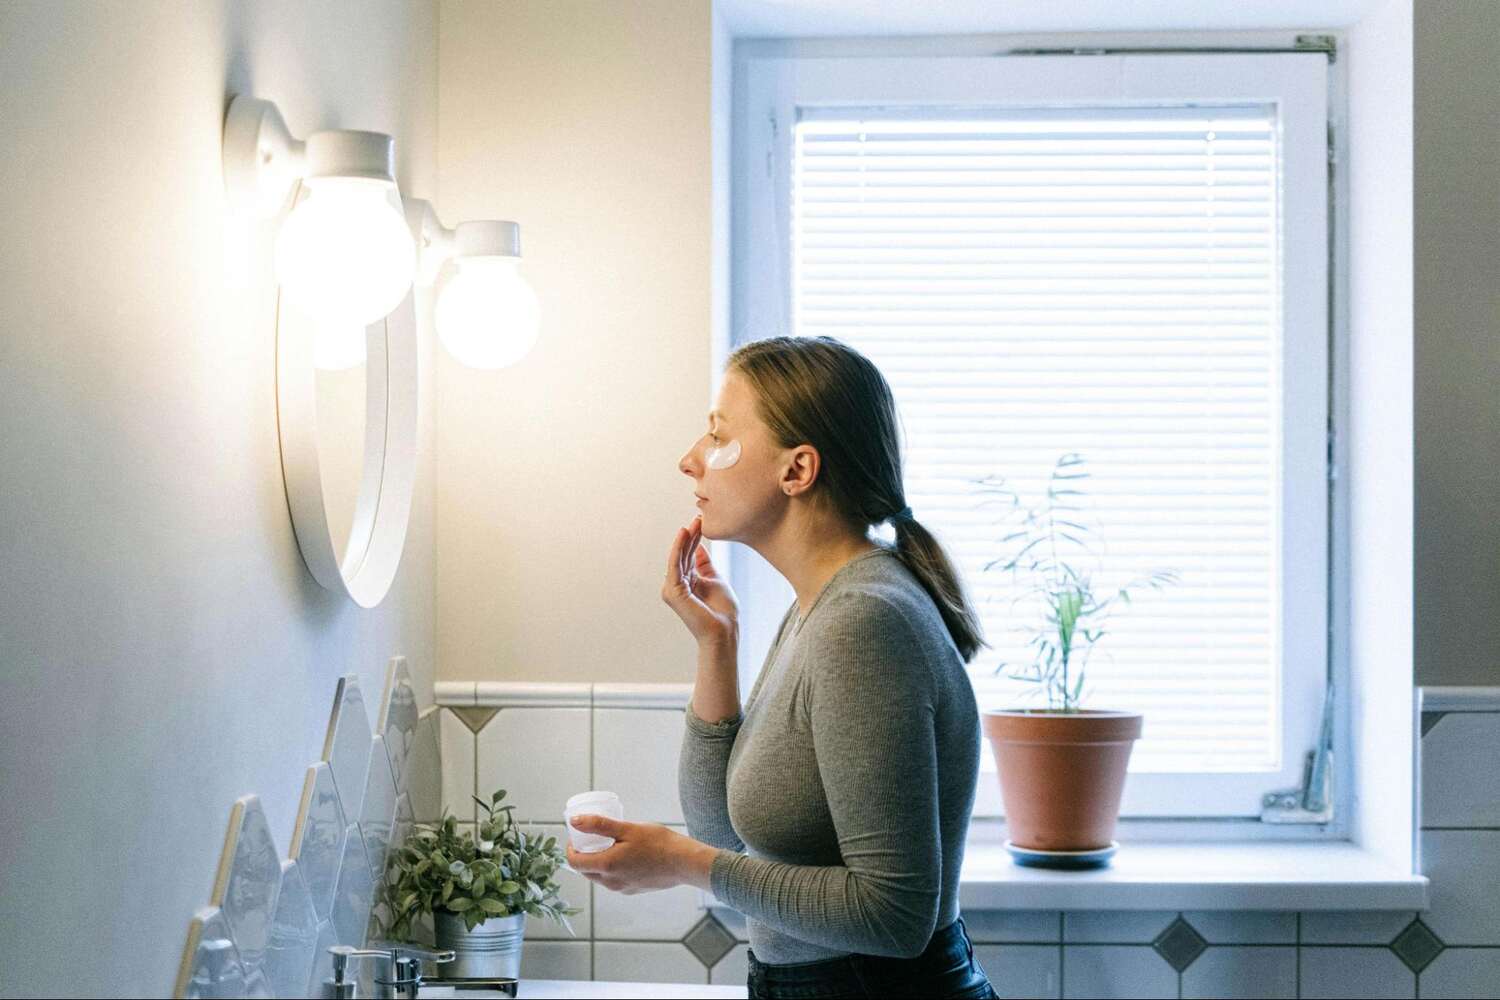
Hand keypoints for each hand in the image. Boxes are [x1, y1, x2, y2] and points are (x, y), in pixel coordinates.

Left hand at [565, 814, 716, 893]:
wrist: (684, 863)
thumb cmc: (658, 843)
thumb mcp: (628, 829)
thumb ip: (599, 825)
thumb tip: (574, 821)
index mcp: (607, 866)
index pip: (575, 863)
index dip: (570, 849)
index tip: (576, 835)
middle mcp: (611, 882)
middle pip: (585, 871)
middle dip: (582, 855)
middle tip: (590, 837)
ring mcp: (622, 888)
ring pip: (599, 877)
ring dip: (597, 862)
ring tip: (608, 844)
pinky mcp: (633, 890)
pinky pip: (613, 880)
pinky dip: (611, 869)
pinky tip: (624, 855)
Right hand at [661, 514, 738, 646]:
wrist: (724, 631)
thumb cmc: (723, 611)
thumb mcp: (715, 579)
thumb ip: (705, 563)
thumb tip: (699, 546)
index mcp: (688, 581)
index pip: (689, 554)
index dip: (694, 537)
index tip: (701, 521)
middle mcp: (677, 584)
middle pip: (683, 554)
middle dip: (690, 535)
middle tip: (699, 516)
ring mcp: (673, 589)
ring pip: (677, 557)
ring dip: (685, 538)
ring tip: (693, 522)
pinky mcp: (673, 592)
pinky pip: (675, 565)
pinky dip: (678, 548)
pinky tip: (685, 533)